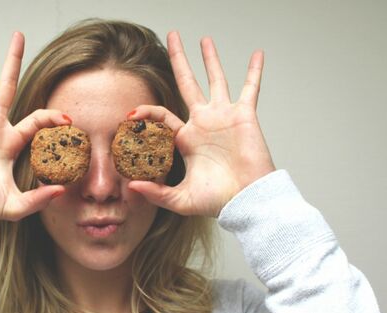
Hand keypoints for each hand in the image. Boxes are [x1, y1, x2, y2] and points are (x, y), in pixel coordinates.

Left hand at [128, 32, 275, 217]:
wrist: (247, 201)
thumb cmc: (218, 201)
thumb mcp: (180, 199)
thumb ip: (157, 193)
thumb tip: (133, 186)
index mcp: (186, 140)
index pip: (162, 116)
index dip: (145, 112)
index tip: (129, 114)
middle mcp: (203, 123)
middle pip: (188, 84)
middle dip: (179, 61)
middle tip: (171, 38)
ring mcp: (223, 117)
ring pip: (215, 80)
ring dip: (210, 60)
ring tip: (204, 40)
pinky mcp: (243, 116)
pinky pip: (250, 88)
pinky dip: (254, 71)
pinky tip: (257, 54)